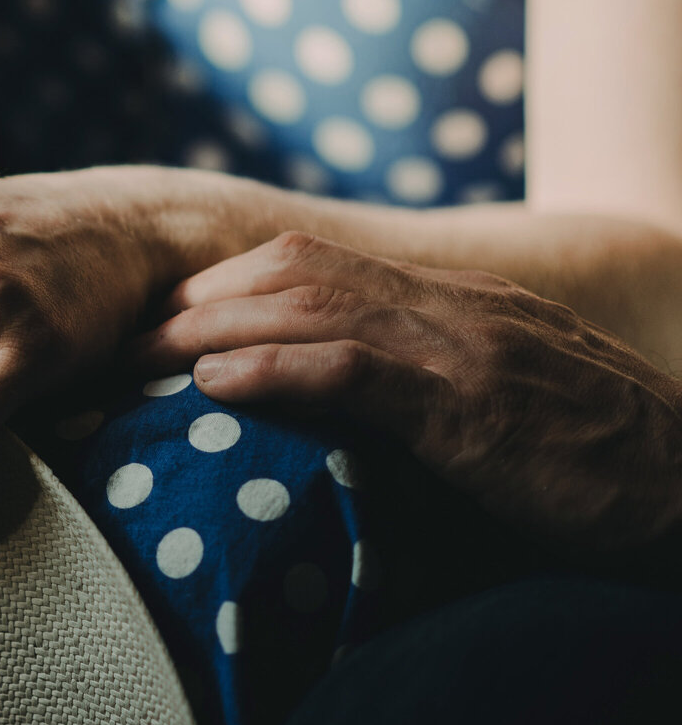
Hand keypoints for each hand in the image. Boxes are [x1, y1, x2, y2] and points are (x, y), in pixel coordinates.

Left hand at [144, 231, 681, 551]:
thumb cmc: (600, 463)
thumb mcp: (502, 402)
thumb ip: (422, 381)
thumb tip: (333, 402)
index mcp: (452, 300)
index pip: (314, 262)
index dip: (227, 283)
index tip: (164, 316)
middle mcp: (450, 305)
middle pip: (293, 270)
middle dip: (198, 298)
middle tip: (125, 336)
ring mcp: (462, 348)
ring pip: (310, 305)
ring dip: (212, 327)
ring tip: (143, 356)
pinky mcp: (471, 407)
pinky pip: (354, 370)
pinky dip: (274, 369)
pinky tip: (215, 384)